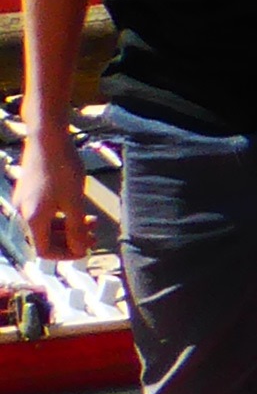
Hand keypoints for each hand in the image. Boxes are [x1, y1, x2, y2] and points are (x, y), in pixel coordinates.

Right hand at [14, 142, 91, 263]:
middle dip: (72, 240)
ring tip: (93, 222)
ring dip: (69, 227)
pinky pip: (44, 212)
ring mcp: (24, 202)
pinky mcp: (28, 192)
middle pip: (45, 239)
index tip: (86, 249)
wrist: (47, 138)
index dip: (66, 254)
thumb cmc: (62, 168)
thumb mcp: (74, 201)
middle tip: (95, 237)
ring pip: (46, 225)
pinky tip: (80, 210)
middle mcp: (23, 213)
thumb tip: (80, 251)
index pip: (45, 251)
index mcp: (32, 219)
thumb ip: (76, 229)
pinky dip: (62, 215)